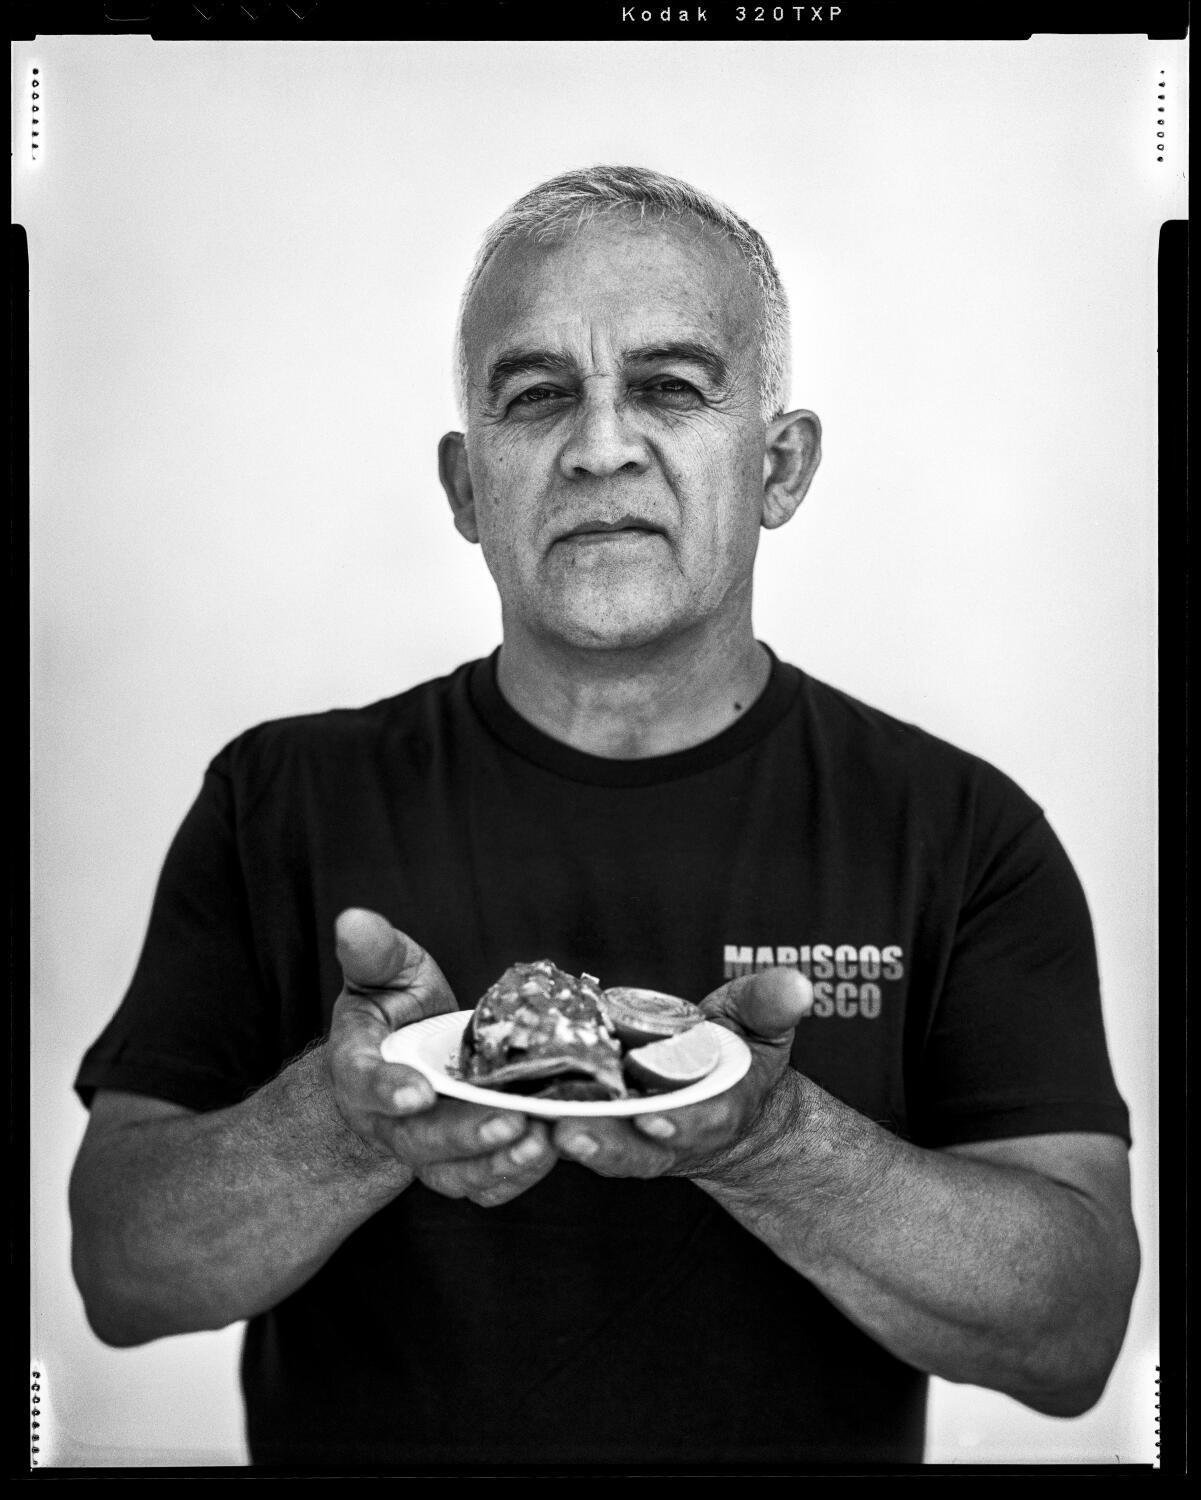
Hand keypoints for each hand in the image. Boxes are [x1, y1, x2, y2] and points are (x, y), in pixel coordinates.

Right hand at [325, 909, 554, 1206]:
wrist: (409, 1051)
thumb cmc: (395, 1005)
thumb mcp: (384, 970)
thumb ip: (373, 951)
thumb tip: (353, 918)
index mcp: (360, 1066)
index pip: (364, 1080)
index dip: (387, 1089)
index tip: (417, 1092)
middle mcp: (388, 1118)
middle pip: (418, 1140)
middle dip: (462, 1135)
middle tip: (509, 1122)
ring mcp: (424, 1147)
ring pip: (453, 1173)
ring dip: (497, 1162)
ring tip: (542, 1140)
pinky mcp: (459, 1164)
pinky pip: (484, 1185)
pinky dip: (516, 1175)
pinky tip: (552, 1150)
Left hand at [552, 967, 812, 1183]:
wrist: (720, 1091)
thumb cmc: (741, 1051)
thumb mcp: (763, 1023)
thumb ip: (772, 1005)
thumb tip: (799, 984)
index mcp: (719, 1110)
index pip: (703, 1121)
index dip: (681, 1123)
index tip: (657, 1118)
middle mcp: (673, 1135)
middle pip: (640, 1149)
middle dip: (609, 1144)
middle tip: (574, 1133)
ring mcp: (633, 1138)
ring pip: (601, 1148)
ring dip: (571, 1141)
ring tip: (539, 1127)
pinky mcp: (600, 1129)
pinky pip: (573, 1133)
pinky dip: (545, 1127)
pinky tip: (517, 1110)